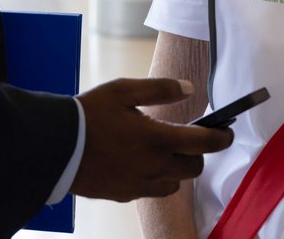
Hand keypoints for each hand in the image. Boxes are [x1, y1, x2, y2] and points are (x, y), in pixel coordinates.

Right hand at [71, 78, 233, 201]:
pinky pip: (152, 191)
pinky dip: (156, 179)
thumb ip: (160, 89)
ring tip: (164, 151)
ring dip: (177, 168)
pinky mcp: (125, 194)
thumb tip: (189, 89)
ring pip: (175, 183)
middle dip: (198, 153)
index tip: (228, 133)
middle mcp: (154, 166)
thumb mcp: (123, 90)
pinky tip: (142, 163)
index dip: (222, 138)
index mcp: (158, 138)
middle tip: (190, 138)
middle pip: (194, 167)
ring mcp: (140, 184)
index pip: (204, 142)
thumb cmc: (89, 114)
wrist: (56, 147)